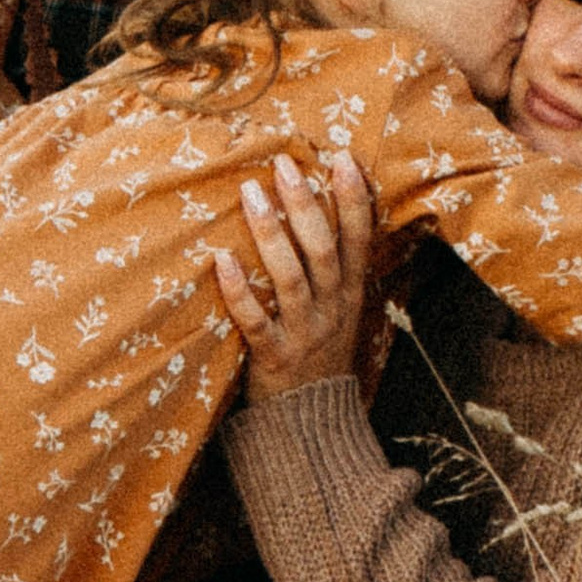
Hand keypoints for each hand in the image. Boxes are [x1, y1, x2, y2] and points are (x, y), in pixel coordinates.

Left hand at [212, 150, 372, 398]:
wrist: (312, 425)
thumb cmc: (318, 354)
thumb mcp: (338, 311)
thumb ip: (333, 269)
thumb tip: (317, 208)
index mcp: (350, 295)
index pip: (359, 240)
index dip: (354, 199)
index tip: (343, 157)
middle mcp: (332, 311)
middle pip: (323, 251)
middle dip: (306, 205)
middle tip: (284, 164)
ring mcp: (305, 335)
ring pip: (292, 279)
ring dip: (271, 234)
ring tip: (251, 193)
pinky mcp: (274, 358)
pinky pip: (256, 322)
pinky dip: (240, 292)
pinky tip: (222, 260)